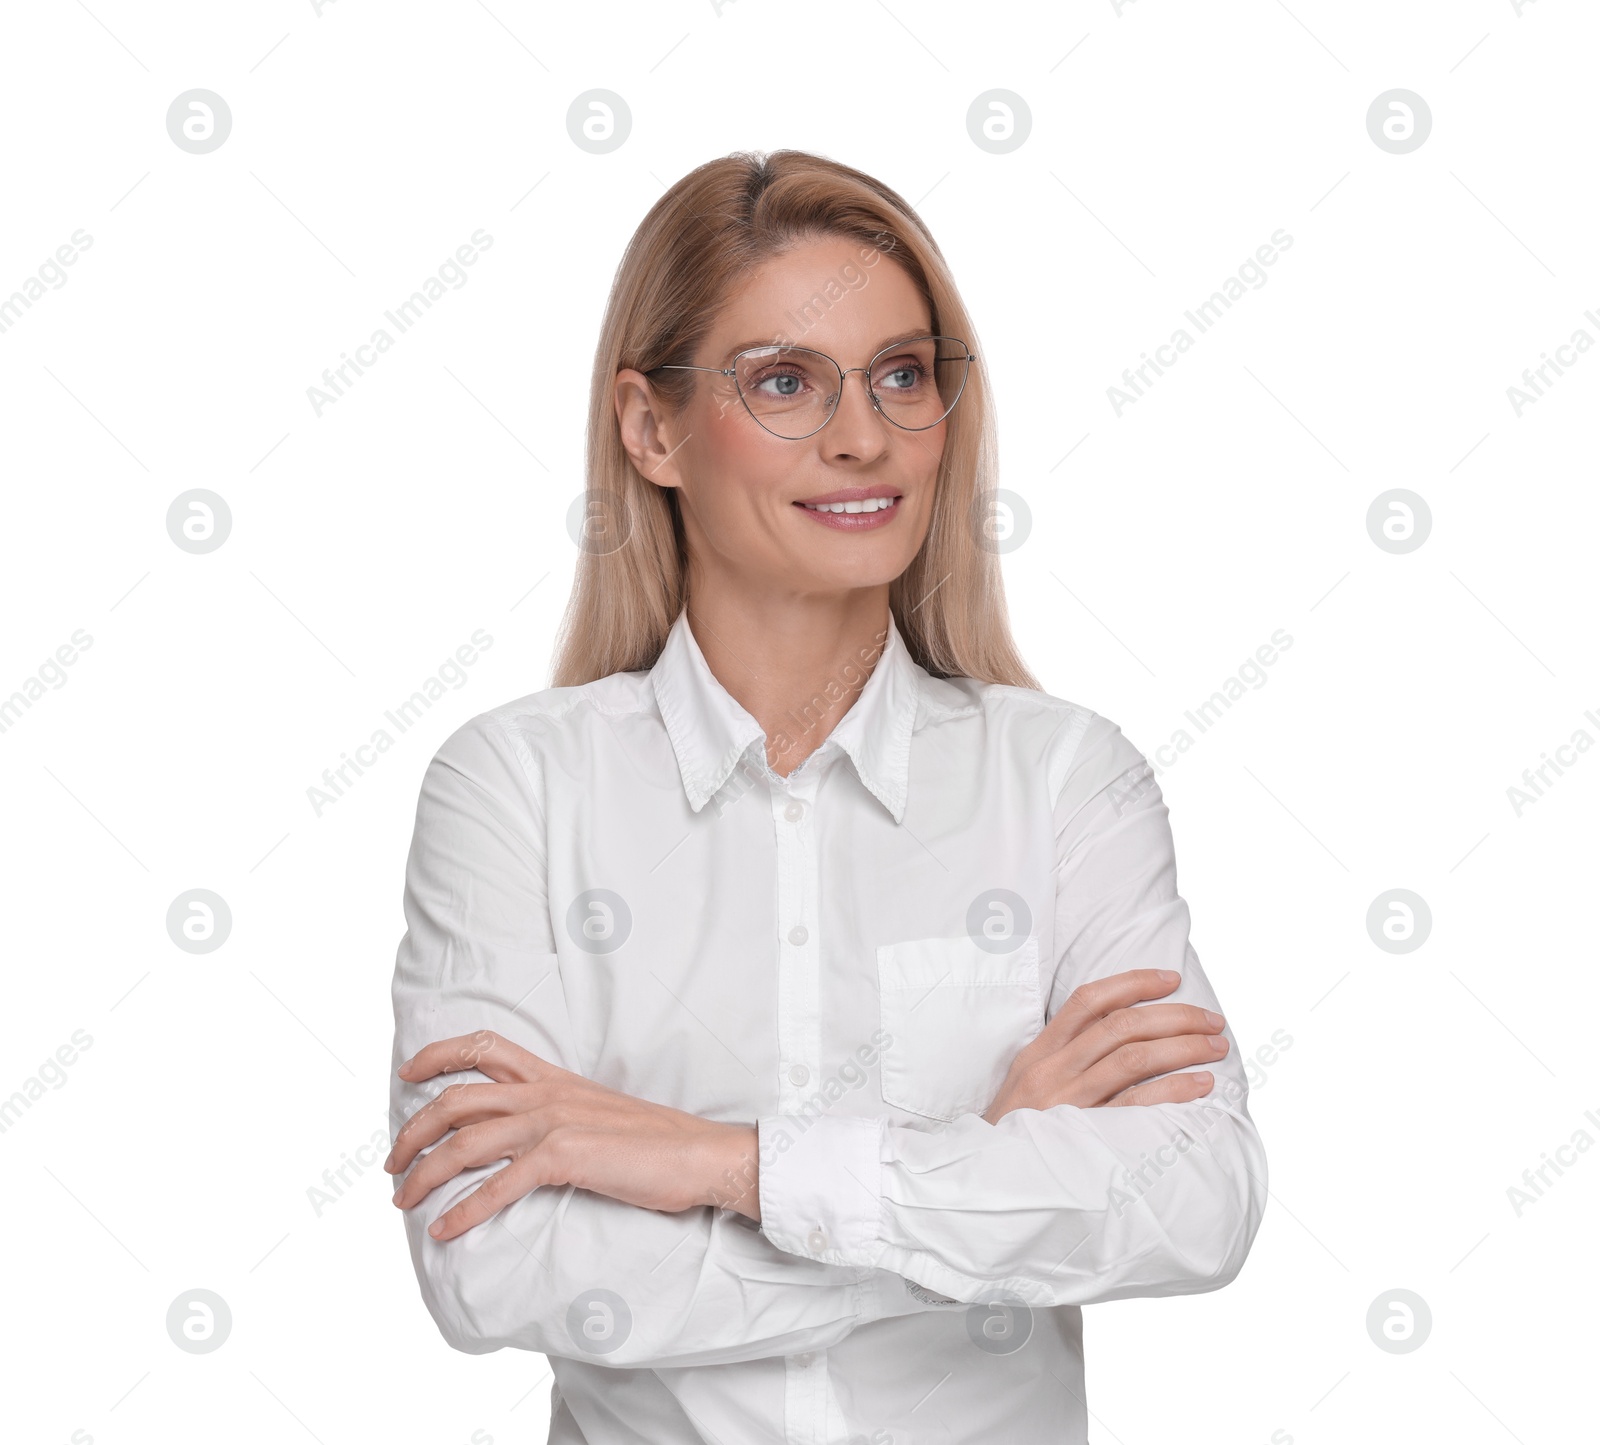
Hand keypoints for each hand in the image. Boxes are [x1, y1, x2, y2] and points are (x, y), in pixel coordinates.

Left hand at [385, 1029, 760, 1239]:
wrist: (700, 1155)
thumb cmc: (655, 1143)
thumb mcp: (597, 1113)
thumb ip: (558, 1115)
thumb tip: (522, 1139)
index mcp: (554, 1077)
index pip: (486, 1045)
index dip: (439, 1054)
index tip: (408, 1071)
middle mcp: (547, 1092)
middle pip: (456, 1097)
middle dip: (412, 1128)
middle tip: (391, 1162)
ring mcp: (554, 1121)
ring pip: (465, 1140)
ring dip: (424, 1172)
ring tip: (402, 1200)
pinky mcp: (566, 1156)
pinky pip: (498, 1184)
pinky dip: (464, 1209)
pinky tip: (444, 1228)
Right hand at [982, 969, 1227, 1122]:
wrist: (988, 1180)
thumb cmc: (1015, 1131)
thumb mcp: (1026, 1083)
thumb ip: (1063, 1057)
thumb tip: (1120, 1033)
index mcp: (1039, 1052)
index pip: (1088, 1000)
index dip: (1133, 983)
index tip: (1170, 979)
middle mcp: (1052, 1070)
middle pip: (1121, 1025)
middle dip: (1174, 1016)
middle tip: (1211, 1019)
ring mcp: (1069, 1102)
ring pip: (1133, 1058)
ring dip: (1183, 1047)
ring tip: (1215, 1047)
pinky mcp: (1086, 1136)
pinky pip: (1138, 1105)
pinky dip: (1175, 1089)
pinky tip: (1201, 1084)